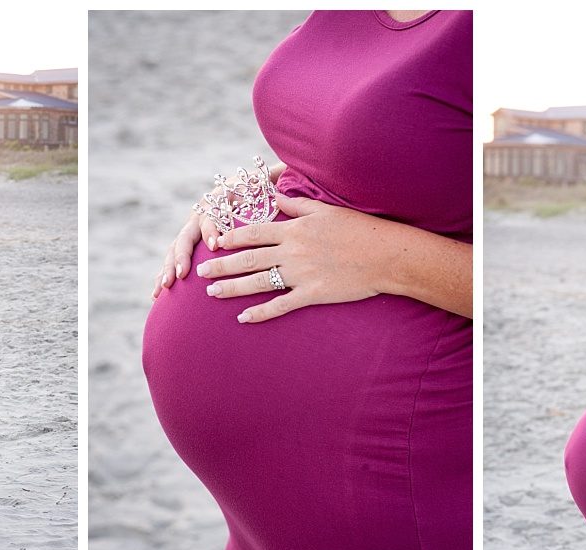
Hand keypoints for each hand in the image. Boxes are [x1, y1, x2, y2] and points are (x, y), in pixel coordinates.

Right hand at [151, 162, 286, 300]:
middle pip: (186, 235)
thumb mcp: (267, 181)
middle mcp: (200, 214)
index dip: (211, 229)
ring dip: (168, 268)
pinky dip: (165, 274)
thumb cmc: (263, 189)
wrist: (254, 189)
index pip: (211, 216)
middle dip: (182, 256)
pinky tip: (158, 294)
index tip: (216, 245)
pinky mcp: (190, 244)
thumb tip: (283, 181)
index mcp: (217, 200)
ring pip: (175, 249)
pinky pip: (174, 260)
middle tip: (182, 273)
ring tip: (164, 287)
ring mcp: (193, 230)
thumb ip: (274, 180)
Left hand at [197, 194, 390, 322]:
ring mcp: (300, 274)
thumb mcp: (326, 210)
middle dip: (221, 265)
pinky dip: (260, 313)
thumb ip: (297, 205)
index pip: (254, 232)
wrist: (385, 255)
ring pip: (257, 282)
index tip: (216, 241)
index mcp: (294, 230)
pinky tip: (243, 318)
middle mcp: (292, 251)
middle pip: (248, 259)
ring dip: (232, 288)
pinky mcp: (312, 294)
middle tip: (201, 271)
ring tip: (212, 293)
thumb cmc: (358, 230)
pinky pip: (280, 305)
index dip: (232, 237)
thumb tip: (276, 196)